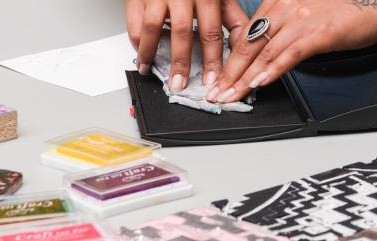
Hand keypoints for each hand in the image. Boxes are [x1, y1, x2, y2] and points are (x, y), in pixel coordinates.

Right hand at [126, 0, 248, 91]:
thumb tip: (243, 49)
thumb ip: (233, 20)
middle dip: (181, 62)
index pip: (212, 32)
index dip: (212, 59)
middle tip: (179, 84)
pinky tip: (140, 53)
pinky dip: (136, 40)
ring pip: (152, 27)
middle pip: (182, 32)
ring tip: (149, 71)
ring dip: (151, 53)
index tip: (211, 80)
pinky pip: (134, 21)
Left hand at [205, 0, 376, 102]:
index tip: (219, 78)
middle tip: (216, 93)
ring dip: (244, 78)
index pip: (245, 34)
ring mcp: (301, 20)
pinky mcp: (319, 33)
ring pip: (264, 52)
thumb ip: (283, 28)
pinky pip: (289, 55)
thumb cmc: (343, 9)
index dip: (229, 59)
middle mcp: (285, 8)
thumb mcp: (305, 13)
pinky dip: (272, 70)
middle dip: (230, 72)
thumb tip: (265, 52)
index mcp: (278, 1)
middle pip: (249, 45)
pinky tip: (260, 83)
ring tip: (231, 95)